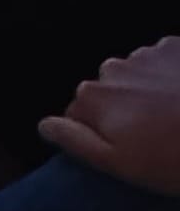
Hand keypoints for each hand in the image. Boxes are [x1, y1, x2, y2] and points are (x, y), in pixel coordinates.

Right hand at [39, 37, 179, 194]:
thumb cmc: (176, 157)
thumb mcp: (122, 164)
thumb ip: (76, 141)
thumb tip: (43, 125)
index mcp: (93, 97)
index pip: (78, 115)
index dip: (102, 135)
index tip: (130, 151)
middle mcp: (112, 69)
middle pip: (107, 92)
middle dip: (124, 110)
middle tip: (157, 137)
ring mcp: (146, 54)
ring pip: (135, 75)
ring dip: (149, 92)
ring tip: (176, 118)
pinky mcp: (176, 47)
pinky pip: (163, 60)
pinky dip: (171, 75)